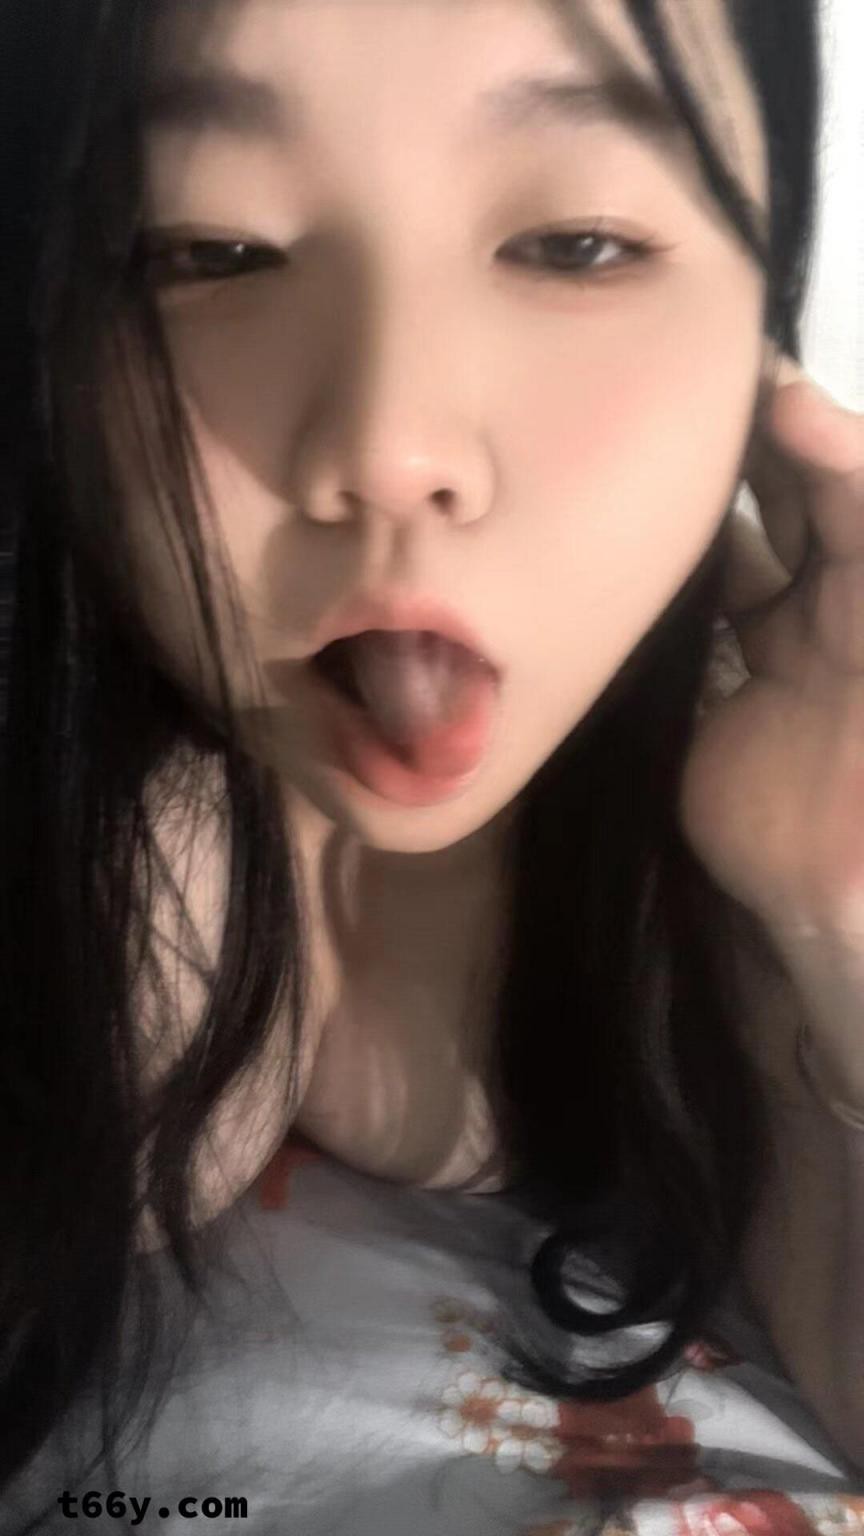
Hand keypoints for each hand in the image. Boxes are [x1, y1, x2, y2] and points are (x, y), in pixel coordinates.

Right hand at [679, 349, 863, 1100]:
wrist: (845, 873)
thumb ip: (853, 492)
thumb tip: (795, 395)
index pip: (827, 476)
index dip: (787, 419)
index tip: (723, 369)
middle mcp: (825, 603)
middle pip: (772, 505)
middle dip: (727, 456)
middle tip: (657, 404)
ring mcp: (765, 651)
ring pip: (720, 559)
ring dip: (679, 516)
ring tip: (622, 459)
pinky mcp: (709, 697)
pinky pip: (679, 625)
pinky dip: (649, 588)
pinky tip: (609, 545)